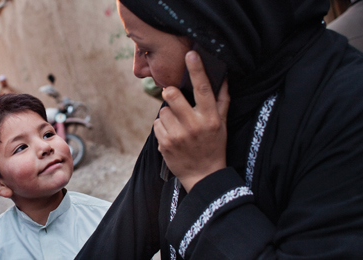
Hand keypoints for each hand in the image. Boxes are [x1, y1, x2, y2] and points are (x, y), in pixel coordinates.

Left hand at [153, 51, 229, 191]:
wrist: (204, 175)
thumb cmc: (214, 145)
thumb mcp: (223, 124)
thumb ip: (222, 100)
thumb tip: (223, 76)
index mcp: (210, 118)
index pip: (203, 89)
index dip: (197, 70)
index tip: (191, 54)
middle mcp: (194, 125)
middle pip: (172, 96)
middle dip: (170, 94)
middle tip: (174, 99)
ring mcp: (178, 135)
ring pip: (162, 110)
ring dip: (168, 115)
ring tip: (178, 126)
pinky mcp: (165, 144)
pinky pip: (157, 124)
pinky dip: (162, 128)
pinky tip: (172, 136)